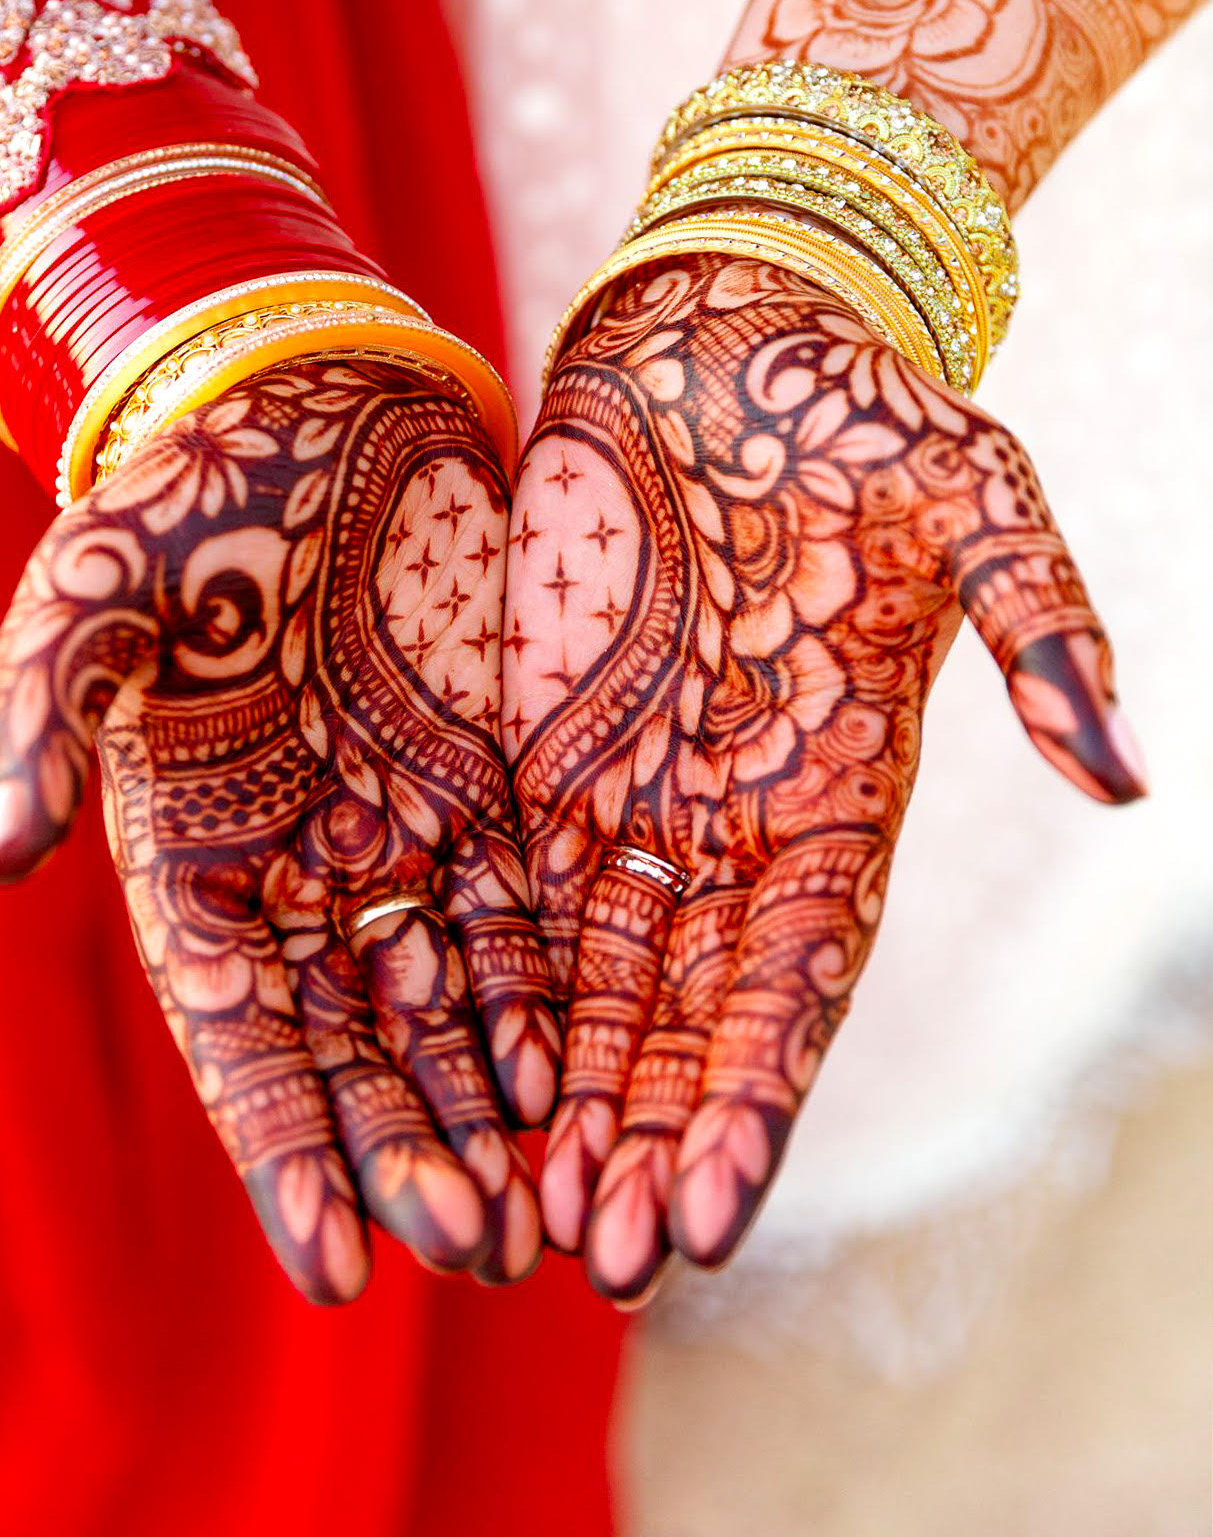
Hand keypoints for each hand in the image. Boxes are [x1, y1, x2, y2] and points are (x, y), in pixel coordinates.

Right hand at [0, 359, 557, 1302]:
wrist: (320, 403)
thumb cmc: (195, 494)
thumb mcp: (102, 586)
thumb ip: (47, 710)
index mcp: (191, 861)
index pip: (238, 1041)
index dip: (285, 1153)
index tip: (338, 1264)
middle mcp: (296, 877)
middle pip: (358, 1051)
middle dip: (413, 1157)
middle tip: (481, 1251)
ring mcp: (396, 841)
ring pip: (446, 1011)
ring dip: (488, 1115)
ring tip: (546, 1215)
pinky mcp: (485, 793)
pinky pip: (521, 923)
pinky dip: (543, 1005)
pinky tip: (582, 1078)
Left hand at [504, 256, 1142, 1302]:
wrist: (722, 331)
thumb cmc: (856, 406)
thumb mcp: (974, 496)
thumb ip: (1037, 626)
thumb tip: (1118, 770)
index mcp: (843, 782)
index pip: (800, 971)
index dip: (759, 1090)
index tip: (713, 1204)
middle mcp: (738, 815)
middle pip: (692, 1009)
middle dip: (654, 1132)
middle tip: (608, 1257)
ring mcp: (639, 789)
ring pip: (603, 979)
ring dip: (576, 1097)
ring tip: (534, 1216)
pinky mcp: (548, 745)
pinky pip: (521, 889)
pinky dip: (502, 989)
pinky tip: (470, 1079)